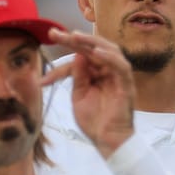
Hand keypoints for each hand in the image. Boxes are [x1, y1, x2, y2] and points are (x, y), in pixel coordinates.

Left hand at [42, 29, 135, 157]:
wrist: (106, 141)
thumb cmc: (94, 121)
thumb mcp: (79, 95)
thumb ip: (78, 76)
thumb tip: (76, 56)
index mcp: (96, 72)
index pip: (80, 55)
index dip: (64, 50)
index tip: (48, 42)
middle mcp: (108, 70)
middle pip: (93, 48)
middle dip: (74, 40)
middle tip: (54, 33)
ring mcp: (118, 76)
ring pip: (109, 50)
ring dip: (91, 42)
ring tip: (74, 37)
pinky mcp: (126, 85)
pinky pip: (121, 67)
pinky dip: (109, 58)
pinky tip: (96, 53)